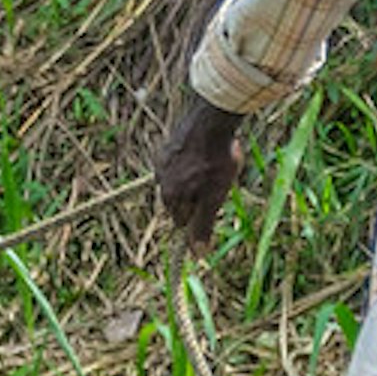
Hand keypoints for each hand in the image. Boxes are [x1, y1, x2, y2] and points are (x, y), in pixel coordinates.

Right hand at [154, 94, 246, 248]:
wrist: (211, 120)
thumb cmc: (216, 161)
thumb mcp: (214, 198)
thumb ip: (203, 226)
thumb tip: (197, 255)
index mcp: (170, 196)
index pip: (182, 221)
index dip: (200, 215)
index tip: (214, 202)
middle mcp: (160, 180)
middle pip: (179, 201)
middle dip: (196, 197)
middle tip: (217, 183)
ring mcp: (162, 161)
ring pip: (178, 182)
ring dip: (193, 179)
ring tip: (213, 166)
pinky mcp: (167, 146)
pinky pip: (177, 163)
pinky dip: (189, 163)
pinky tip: (205, 154)